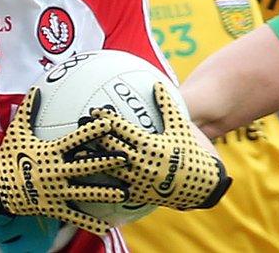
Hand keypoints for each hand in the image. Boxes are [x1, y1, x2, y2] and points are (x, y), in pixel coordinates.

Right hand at [0, 87, 127, 234]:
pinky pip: (74, 217)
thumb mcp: (18, 132)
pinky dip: (90, 223)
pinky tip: (106, 228)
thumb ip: (29, 110)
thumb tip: (36, 88)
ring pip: (86, 192)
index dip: (93, 130)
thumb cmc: (9, 156)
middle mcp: (56, 171)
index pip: (76, 139)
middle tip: (127, 157)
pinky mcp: (54, 207)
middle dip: (107, 161)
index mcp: (51, 152)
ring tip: (125, 192)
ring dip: (106, 192)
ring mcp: (56, 191)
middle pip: (86, 166)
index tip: (110, 123)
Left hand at [90, 82, 231, 210]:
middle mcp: (140, 161)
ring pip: (108, 169)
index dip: (107, 119)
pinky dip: (101, 185)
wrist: (202, 185)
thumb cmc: (191, 153)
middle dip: (93, 136)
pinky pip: (116, 190)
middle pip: (110, 147)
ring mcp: (137, 180)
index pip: (122, 129)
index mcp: (149, 143)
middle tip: (78, 126)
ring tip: (76, 153)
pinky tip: (88, 181)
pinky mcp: (137, 195)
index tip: (93, 111)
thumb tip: (156, 83)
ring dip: (91, 160)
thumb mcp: (181, 127)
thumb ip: (167, 106)